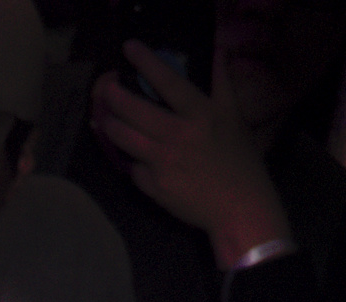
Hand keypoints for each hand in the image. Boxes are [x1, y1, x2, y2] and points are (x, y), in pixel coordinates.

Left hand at [91, 43, 293, 269]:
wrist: (240, 208)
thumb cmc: (240, 162)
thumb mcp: (235, 118)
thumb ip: (222, 84)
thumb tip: (218, 52)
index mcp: (201, 115)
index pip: (168, 82)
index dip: (146, 61)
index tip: (129, 48)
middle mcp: (179, 136)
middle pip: (134, 110)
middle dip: (113, 96)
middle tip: (106, 88)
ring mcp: (163, 162)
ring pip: (124, 138)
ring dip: (110, 125)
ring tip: (105, 117)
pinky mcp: (153, 186)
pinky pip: (133, 168)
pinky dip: (131, 160)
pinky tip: (129, 154)